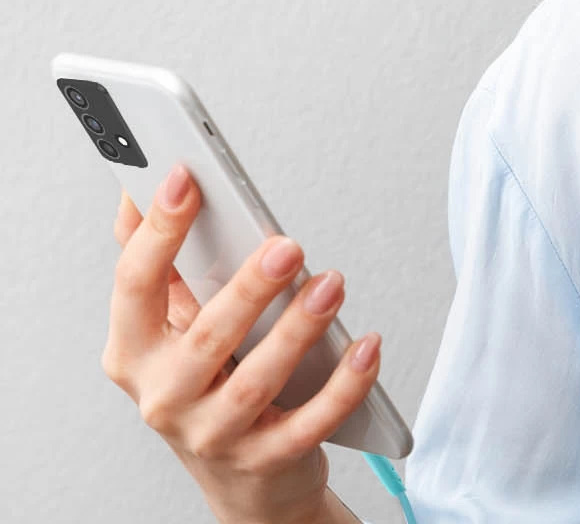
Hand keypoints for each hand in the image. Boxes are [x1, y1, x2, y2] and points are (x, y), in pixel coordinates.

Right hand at [102, 163, 382, 523]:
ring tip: (333, 283)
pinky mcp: (265, 461)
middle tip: (287, 245)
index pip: (134, 285)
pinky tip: (369, 346)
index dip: (157, 231)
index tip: (186, 177)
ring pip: (255, 383)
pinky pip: (308, 425)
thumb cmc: (207, 381)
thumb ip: (156, 261)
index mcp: (134, 352)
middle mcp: (165, 397)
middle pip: (204, 338)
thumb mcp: (169, 325)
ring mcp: (213, 435)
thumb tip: (139, 188)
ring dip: (299, 330)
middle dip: (248, 289)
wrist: (243, 478)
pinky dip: (343, 386)